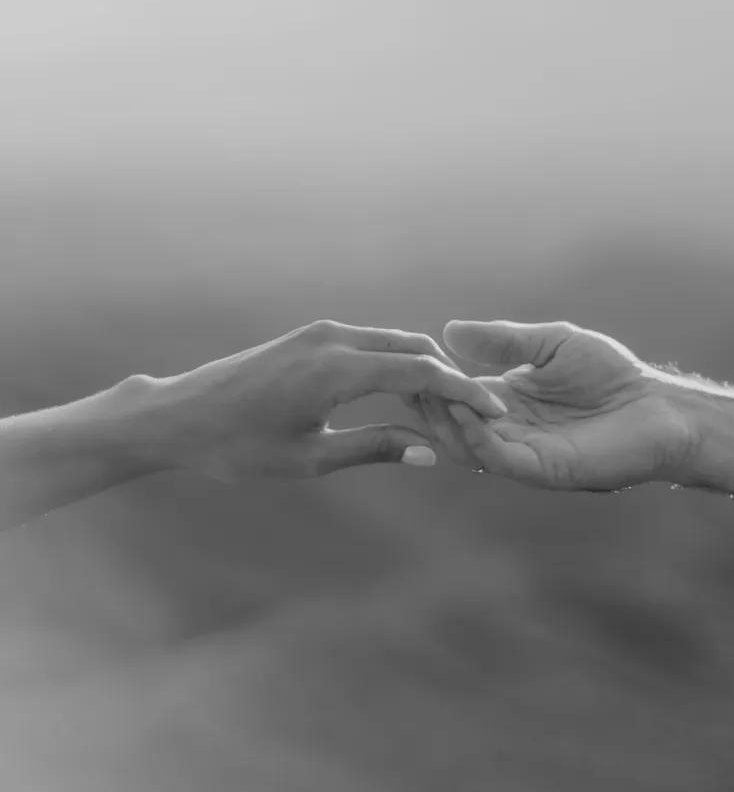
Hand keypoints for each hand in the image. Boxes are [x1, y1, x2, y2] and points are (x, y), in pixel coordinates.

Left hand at [117, 320, 507, 481]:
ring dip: (425, 368)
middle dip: (451, 377)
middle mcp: (333, 339)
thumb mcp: (310, 458)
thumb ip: (375, 449)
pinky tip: (408, 393)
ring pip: (393, 341)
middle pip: (414, 348)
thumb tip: (433, 453)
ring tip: (450, 408)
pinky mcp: (310, 336)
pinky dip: (397, 363)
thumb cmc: (238, 447)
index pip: (421, 373)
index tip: (496, 412)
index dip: (464, 392)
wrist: (180, 416)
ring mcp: (320, 332)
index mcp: (337, 370)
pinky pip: (370, 342)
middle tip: (480, 413)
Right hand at [416, 320, 695, 491]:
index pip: (453, 395)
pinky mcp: (543, 469)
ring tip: (434, 390)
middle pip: (449, 424)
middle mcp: (508, 431)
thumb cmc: (613, 374)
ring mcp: (523, 454)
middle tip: (408, 378)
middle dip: (427, 402)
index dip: (430, 379)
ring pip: (465, 446)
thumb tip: (448, 330)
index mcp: (506, 402)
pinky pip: (498, 458)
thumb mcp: (550, 343)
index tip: (408, 355)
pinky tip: (465, 408)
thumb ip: (503, 339)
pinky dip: (475, 435)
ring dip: (445, 420)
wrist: (660, 407)